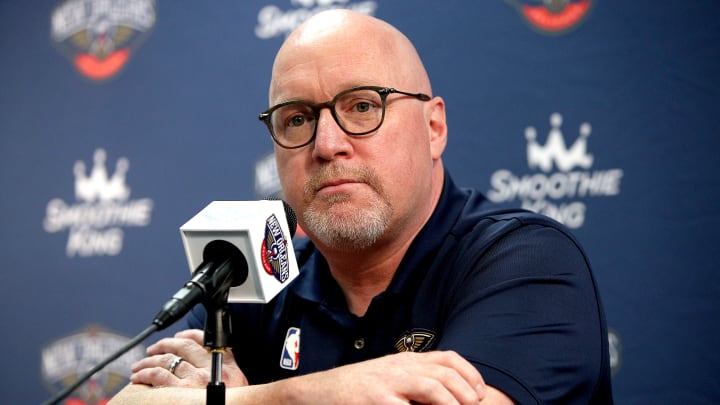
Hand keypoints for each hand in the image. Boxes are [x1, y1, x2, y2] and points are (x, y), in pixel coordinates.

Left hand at [129, 329, 247, 387]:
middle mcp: (212, 368)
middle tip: (152, 349)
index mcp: (227, 363)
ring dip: (149, 361)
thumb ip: (225, 367)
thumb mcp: (238, 383)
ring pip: (167, 360)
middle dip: (164, 345)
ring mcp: (197, 379)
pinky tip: (139, 376)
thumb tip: (210, 358)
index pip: (204, 340)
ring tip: (139, 366)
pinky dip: (146, 373)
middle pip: (183, 348)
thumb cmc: (231, 401)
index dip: (187, 335)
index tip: (178, 337)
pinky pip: (159, 375)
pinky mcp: (182, 391)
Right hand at [282, 350, 487, 404]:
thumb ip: (414, 380)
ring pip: (433, 389)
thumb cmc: (357, 389)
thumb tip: (447, 396)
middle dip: (465, 393)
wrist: (319, 392)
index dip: (470, 374)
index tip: (479, 393)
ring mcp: (388, 383)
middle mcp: (400, 367)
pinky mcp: (375, 400)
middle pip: (445, 374)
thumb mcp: (389, 376)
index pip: (448, 358)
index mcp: (406, 360)